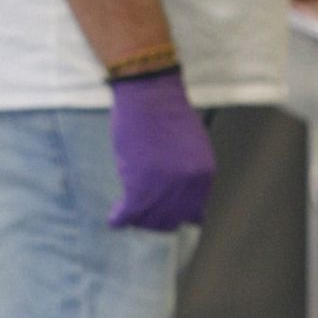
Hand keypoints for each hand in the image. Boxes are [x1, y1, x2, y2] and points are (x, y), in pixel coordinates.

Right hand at [108, 69, 215, 231]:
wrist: (149, 96)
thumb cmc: (167, 113)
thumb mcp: (193, 147)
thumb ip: (189, 173)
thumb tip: (178, 194)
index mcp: (203, 177)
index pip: (193, 214)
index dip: (175, 216)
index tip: (162, 215)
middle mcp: (187, 187)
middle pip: (170, 220)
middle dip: (154, 221)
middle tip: (141, 217)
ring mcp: (163, 189)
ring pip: (149, 220)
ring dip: (137, 220)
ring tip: (126, 215)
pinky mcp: (138, 186)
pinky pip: (128, 213)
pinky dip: (119, 218)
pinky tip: (114, 218)